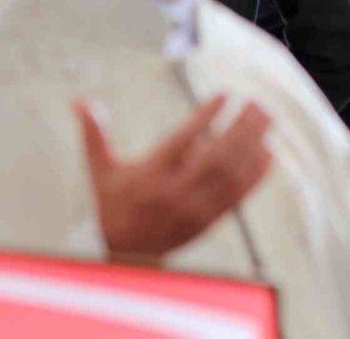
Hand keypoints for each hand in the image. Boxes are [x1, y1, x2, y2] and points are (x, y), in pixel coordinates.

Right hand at [75, 95, 272, 257]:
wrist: (122, 254)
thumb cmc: (113, 204)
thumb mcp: (100, 169)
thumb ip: (95, 133)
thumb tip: (81, 101)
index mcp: (150, 175)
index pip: (182, 141)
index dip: (205, 117)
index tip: (224, 95)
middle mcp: (175, 193)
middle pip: (215, 157)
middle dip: (240, 128)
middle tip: (256, 102)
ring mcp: (195, 208)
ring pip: (231, 175)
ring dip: (253, 144)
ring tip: (266, 118)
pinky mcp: (209, 221)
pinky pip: (238, 197)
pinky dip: (256, 174)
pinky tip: (269, 153)